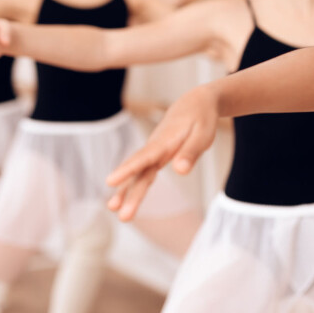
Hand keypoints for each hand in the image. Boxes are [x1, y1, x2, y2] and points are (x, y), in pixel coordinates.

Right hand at [106, 84, 219, 220]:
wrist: (195, 103)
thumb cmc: (201, 120)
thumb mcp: (202, 135)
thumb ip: (190, 153)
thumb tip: (180, 171)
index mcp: (164, 142)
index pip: (144, 157)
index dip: (128, 169)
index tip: (110, 181)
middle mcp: (154, 148)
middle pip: (138, 171)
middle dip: (126, 191)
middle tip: (113, 209)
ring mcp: (153, 153)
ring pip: (138, 173)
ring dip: (126, 191)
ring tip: (113, 209)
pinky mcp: (156, 157)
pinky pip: (143, 172)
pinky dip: (133, 184)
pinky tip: (124, 198)